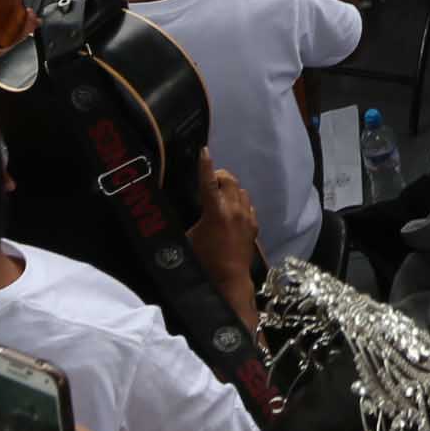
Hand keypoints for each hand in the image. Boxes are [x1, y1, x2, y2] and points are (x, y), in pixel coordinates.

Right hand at [183, 154, 259, 289]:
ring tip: (220, 195)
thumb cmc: (204, 260)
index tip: (204, 151)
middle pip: (229, 180)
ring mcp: (247, 217)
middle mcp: (234, 210)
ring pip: (241, 190)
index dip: (205, 165)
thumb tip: (175, 212)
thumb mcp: (189, 238)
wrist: (229, 280)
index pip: (209, 182)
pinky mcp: (254, 225)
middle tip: (209, 181)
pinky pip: (248, 204)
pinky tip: (232, 210)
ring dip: (230, 188)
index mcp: (215, 212)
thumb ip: (189, 220)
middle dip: (219, 176)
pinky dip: (240, 201)